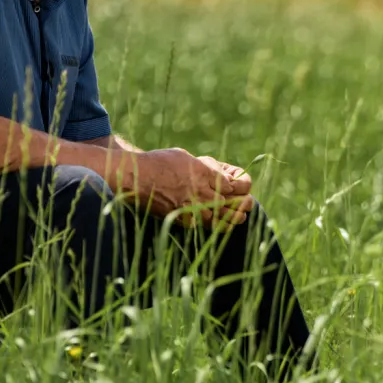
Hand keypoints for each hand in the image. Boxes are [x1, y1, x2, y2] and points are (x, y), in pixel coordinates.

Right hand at [125, 148, 253, 226]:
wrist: (135, 177)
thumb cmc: (157, 162)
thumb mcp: (182, 156)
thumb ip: (199, 166)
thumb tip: (210, 170)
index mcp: (202, 172)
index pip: (228, 184)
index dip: (235, 188)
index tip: (236, 188)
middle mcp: (199, 189)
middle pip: (226, 201)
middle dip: (238, 204)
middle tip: (247, 206)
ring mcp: (189, 205)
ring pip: (216, 216)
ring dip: (229, 218)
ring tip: (239, 219)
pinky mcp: (180, 217)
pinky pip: (200, 225)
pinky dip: (210, 225)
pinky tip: (217, 225)